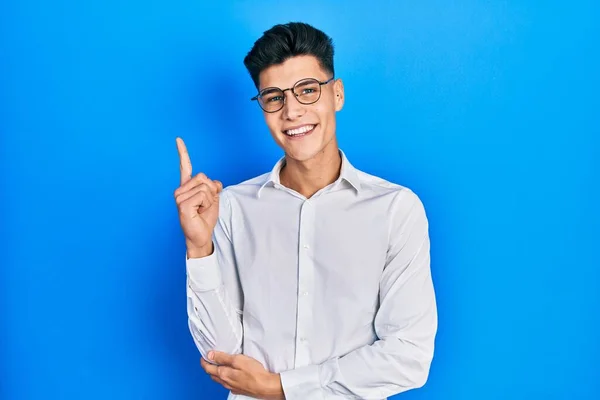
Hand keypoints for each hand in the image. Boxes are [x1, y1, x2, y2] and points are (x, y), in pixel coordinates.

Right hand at [174, 137, 222, 256]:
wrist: (201, 235)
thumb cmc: (205, 218)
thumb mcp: (213, 199)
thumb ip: (213, 187)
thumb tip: (214, 183)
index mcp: (187, 187)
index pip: (185, 167)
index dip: (182, 153)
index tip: (178, 139)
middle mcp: (180, 190)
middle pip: (204, 177)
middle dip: (212, 190)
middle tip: (206, 204)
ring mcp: (179, 197)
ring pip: (205, 187)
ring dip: (210, 199)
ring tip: (202, 209)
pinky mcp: (182, 204)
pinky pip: (202, 195)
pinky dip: (207, 204)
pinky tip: (199, 212)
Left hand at [200, 351, 284, 399]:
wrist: (266, 386)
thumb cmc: (254, 373)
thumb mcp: (238, 360)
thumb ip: (223, 357)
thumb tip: (210, 355)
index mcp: (223, 374)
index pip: (208, 368)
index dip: (204, 361)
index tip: (203, 356)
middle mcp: (225, 382)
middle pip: (212, 374)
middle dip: (209, 367)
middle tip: (209, 359)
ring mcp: (232, 387)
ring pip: (219, 380)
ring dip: (216, 372)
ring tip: (218, 365)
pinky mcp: (238, 389)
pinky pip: (227, 383)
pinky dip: (225, 378)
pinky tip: (230, 374)